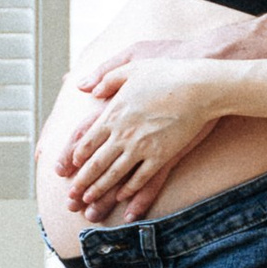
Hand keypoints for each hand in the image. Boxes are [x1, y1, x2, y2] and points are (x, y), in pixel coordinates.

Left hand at [59, 62, 222, 224]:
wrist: (198, 85)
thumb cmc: (167, 71)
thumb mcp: (131, 65)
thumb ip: (106, 77)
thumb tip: (86, 87)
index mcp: (114, 113)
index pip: (87, 140)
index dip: (76, 156)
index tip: (68, 168)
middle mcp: (124, 133)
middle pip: (97, 162)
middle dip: (82, 181)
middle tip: (72, 196)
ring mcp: (142, 146)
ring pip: (116, 174)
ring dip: (101, 190)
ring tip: (90, 202)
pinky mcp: (162, 155)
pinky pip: (142, 177)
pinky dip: (131, 189)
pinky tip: (123, 198)